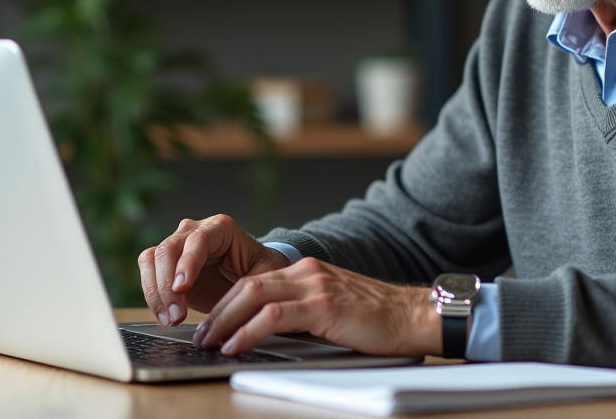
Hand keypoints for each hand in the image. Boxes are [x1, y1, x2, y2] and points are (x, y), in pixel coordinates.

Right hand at [138, 215, 288, 326]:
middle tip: (176, 315)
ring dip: (156, 292)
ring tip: (170, 319)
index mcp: (220, 228)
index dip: (188, 263)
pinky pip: (147, 274)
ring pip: (151, 259)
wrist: (248, 280)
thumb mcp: (265, 276)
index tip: (183, 288)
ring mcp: (177, 246)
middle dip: (167, 284)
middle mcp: (194, 231)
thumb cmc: (258, 273)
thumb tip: (243, 306)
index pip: (198, 239)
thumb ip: (255, 285)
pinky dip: (152, 297)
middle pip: (169, 248)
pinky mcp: (165, 266)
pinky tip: (165, 316)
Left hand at [192, 257, 439, 357]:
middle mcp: (307, 272)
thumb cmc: (378, 320)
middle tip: (203, 335)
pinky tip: (236, 345)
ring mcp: (315, 285)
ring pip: (254, 295)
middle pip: (247, 284)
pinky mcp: (323, 305)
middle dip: (219, 312)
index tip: (212, 324)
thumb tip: (272, 334)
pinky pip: (274, 316)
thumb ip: (305, 312)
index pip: (255, 281)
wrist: (412, 315)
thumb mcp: (333, 308)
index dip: (227, 302)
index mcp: (308, 271)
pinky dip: (249, 331)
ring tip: (211, 342)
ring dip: (226, 321)